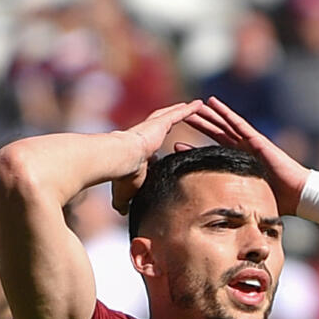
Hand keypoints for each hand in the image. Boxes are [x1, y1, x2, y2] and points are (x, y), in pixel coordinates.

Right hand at [108, 99, 205, 213]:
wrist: (119, 160)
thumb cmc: (122, 178)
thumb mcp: (125, 193)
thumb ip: (124, 202)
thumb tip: (122, 213)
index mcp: (139, 152)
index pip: (150, 150)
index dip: (157, 148)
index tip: (163, 149)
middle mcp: (146, 136)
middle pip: (162, 126)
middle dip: (172, 120)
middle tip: (181, 116)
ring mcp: (153, 128)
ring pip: (170, 116)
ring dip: (182, 111)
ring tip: (195, 106)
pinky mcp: (159, 123)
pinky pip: (177, 114)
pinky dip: (188, 109)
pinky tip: (199, 104)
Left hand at [185, 96, 310, 211]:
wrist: (298, 194)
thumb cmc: (279, 201)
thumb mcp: (248, 202)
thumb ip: (233, 206)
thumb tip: (216, 221)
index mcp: (239, 163)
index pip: (213, 153)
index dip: (195, 148)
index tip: (177, 145)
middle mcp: (243, 150)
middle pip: (216, 134)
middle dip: (199, 125)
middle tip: (180, 116)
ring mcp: (249, 142)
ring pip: (223, 125)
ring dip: (208, 115)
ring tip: (192, 105)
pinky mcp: (256, 139)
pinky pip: (237, 123)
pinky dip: (224, 112)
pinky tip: (212, 102)